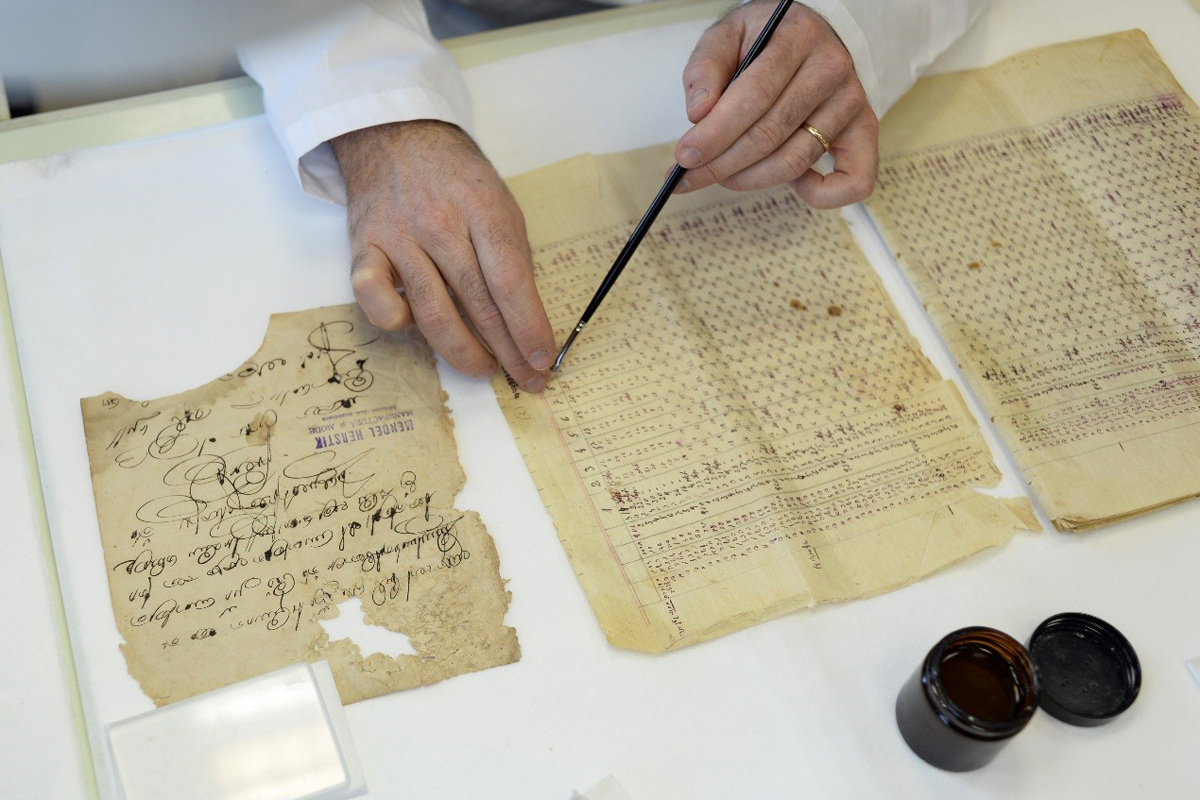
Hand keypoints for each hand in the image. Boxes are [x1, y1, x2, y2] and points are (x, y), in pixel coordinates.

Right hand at [331, 120, 555, 391]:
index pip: (510, 280)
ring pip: (432, 310)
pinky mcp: (364, 248)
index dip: (529, 326)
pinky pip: (374, 297)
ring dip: (463, 351)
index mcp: (482, 207)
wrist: (395, 135)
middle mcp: (439, 222)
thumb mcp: (498, 201)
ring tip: (485, 369)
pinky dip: (394, 320)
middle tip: (526, 379)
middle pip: (478, 302)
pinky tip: (414, 329)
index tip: (544, 360)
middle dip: (507, 350)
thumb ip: (512, 255)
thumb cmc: (455, 178)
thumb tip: (529, 320)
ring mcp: (398, 236)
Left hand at [674, 0, 877, 206]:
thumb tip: (699, 113)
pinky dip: (820, 195)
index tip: (685, 156)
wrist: (813, 34)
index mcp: (798, 36)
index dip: (715, 133)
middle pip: (771, 133)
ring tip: (723, 175)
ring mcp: (851, 102)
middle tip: (692, 176)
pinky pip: (854, 181)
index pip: (754, 96)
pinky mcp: (864, 131)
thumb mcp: (727, 36)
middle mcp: (833, 68)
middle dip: (722, 163)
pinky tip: (791, 183)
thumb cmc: (765, 40)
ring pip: (796, 160)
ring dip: (750, 179)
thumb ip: (706, 67)